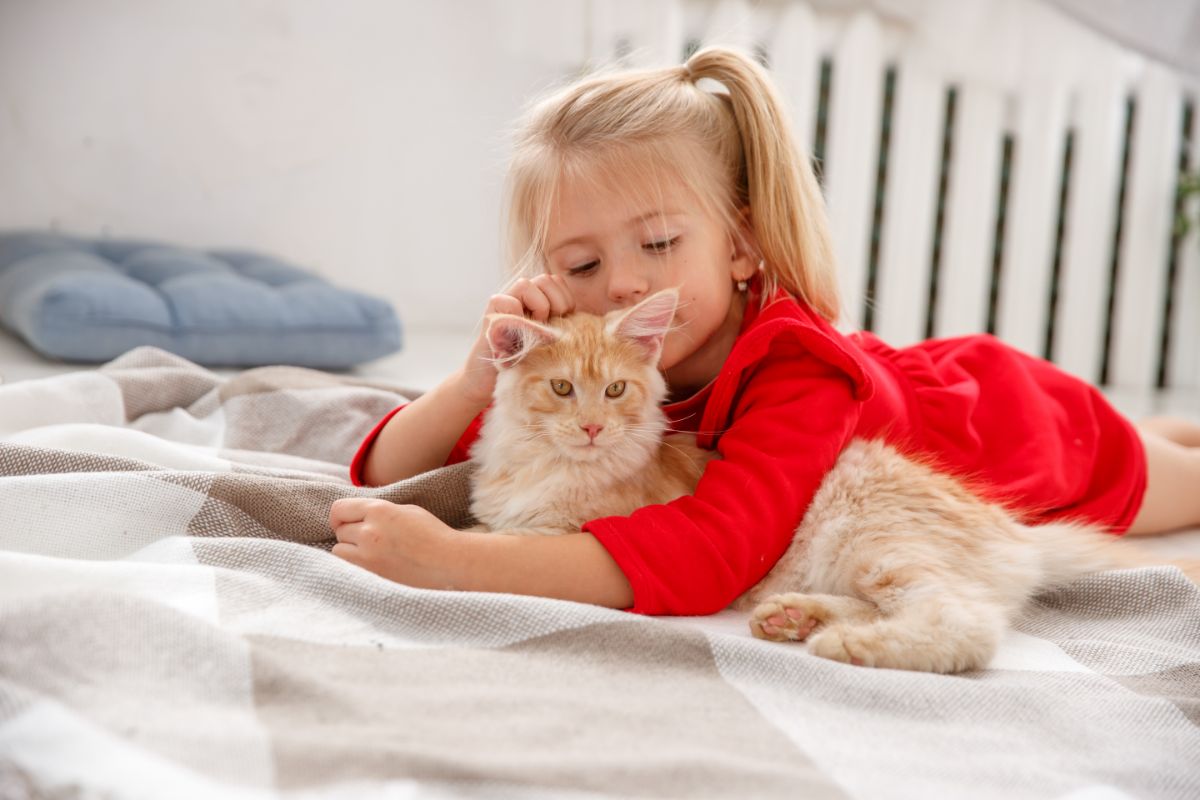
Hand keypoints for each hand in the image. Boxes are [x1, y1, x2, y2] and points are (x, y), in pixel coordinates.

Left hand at [330, 498, 459, 588]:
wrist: (449, 562)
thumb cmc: (433, 535)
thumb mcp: (406, 511)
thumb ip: (380, 511)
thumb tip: (359, 516)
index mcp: (379, 510)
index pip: (339, 509)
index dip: (340, 516)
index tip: (345, 522)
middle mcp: (369, 532)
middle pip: (340, 531)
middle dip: (350, 534)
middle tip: (369, 541)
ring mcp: (368, 557)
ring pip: (339, 551)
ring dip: (349, 551)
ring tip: (369, 555)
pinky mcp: (371, 576)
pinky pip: (348, 569)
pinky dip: (355, 567)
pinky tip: (372, 567)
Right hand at [459, 274, 575, 405]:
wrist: (493, 378)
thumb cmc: (526, 363)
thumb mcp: (553, 342)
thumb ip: (568, 327)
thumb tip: (607, 326)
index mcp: (539, 300)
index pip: (558, 282)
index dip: (566, 301)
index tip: (564, 323)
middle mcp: (522, 296)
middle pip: (546, 279)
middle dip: (555, 303)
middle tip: (551, 328)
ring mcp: (506, 301)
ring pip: (527, 284)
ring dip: (537, 308)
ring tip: (536, 330)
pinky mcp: (491, 313)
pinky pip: (507, 301)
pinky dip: (516, 316)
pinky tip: (518, 332)